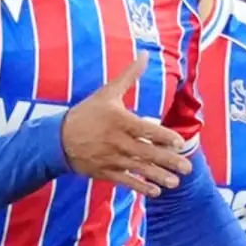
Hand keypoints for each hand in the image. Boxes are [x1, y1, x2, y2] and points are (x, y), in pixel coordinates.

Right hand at [61, 52, 192, 196]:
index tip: (179, 143)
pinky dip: (140, 187)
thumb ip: (129, 75)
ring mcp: (111, 158)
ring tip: (176, 182)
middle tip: (188, 168)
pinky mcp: (105, 172)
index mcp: (119, 121)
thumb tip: (145, 53)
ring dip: (158, 176)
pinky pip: (125, 181)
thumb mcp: (108, 92)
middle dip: (168, 161)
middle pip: (146, 152)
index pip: (146, 130)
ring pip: (138, 169)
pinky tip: (155, 192)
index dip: (163, 137)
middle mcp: (116, 141)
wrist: (57, 139)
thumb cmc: (87, 112)